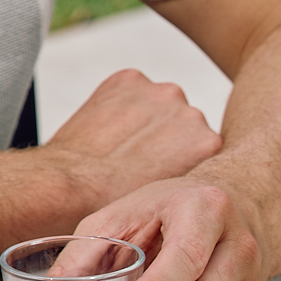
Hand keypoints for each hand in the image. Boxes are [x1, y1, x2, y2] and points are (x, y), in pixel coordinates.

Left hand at [41, 70, 221, 207]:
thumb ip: (186, 172)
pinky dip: (118, 101)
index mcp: (208, 143)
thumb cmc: (114, 200)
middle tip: (136, 155)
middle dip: (163, 132)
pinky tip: (105, 126)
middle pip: (181, 119)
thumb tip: (182, 169)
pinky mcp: (130, 80)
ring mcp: (159, 93)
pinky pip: (129, 87)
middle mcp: (190, 113)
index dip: (179, 154)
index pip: (201, 142)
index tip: (160, 164)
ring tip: (118, 142)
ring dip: (142, 115)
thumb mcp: (169, 196)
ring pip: (156, 102)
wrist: (72, 186)